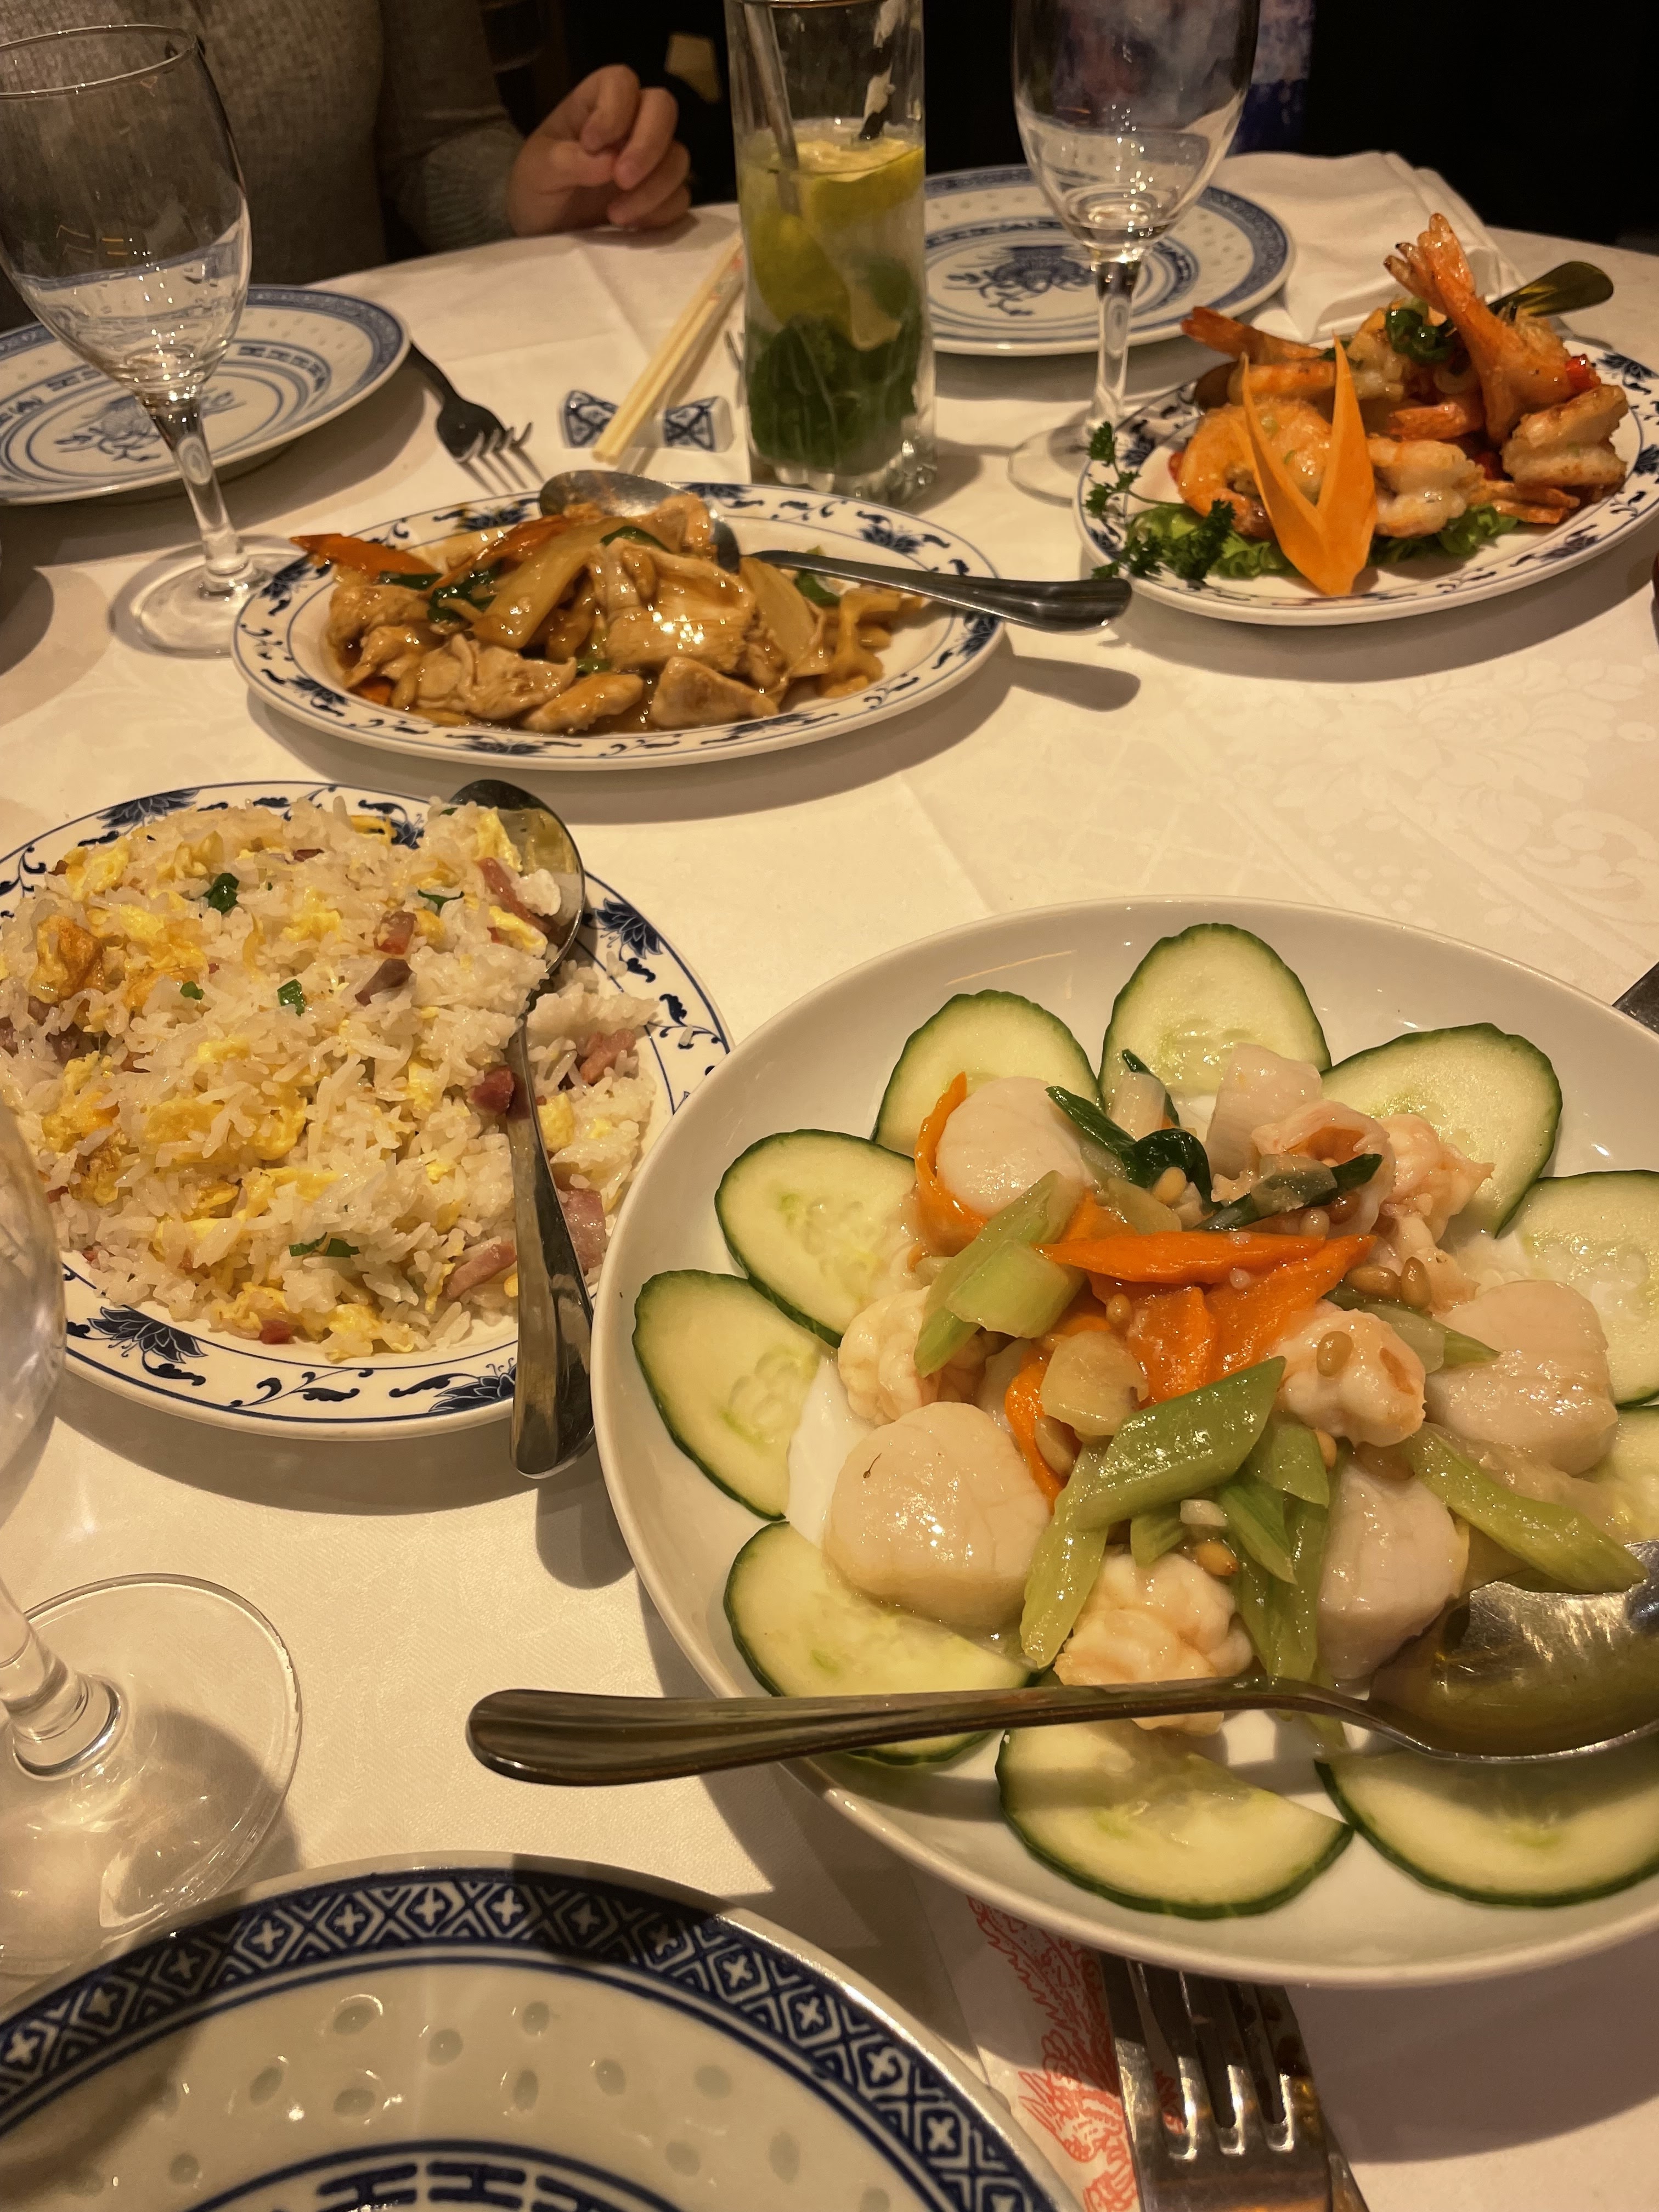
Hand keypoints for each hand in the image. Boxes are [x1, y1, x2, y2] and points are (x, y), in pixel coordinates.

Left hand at [506, 65, 690, 235]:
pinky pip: (680, 198)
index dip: (614, 108)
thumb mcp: (536, 173)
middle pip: (663, 108)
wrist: (545, 234)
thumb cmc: (537, 191)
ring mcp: (650, 162)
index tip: (591, 143)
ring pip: (678, 157)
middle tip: (621, 179)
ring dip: (654, 187)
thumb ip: (564, 162)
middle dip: (647, 145)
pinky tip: (630, 226)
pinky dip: (660, 212)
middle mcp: (629, 126)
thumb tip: (607, 162)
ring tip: (616, 215)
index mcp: (594, 105)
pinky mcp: (661, 198)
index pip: (621, 82)